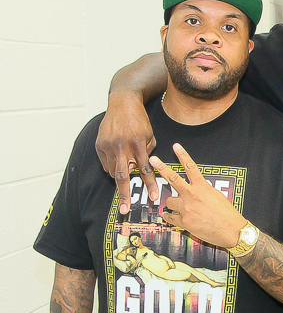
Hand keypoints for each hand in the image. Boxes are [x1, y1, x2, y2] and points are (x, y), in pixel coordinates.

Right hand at [95, 91, 158, 213]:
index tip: (154, 198)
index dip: (150, 185)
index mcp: (137, 144)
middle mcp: (121, 146)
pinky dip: (113, 166)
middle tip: (124, 209)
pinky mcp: (99, 145)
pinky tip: (118, 160)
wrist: (123, 103)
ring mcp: (108, 146)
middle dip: (124, 195)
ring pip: (113, 171)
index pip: (145, 170)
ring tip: (126, 173)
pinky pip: (106, 164)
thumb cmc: (139, 120)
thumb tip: (142, 170)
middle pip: (123, 176)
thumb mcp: (149, 135)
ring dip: (120, 176)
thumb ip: (147, 153)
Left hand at [149, 144, 245, 248]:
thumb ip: (202, 190)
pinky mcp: (183, 222)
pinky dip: (169, 217)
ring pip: (169, 201)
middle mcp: (192, 196)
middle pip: (173, 178)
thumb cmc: (227, 214)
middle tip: (152, 160)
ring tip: (176, 206)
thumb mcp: (216, 195)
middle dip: (161, 168)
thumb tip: (195, 187)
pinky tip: (170, 217)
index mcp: (202, 187)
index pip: (191, 167)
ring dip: (171, 203)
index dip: (182, 155)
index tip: (176, 146)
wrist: (230, 231)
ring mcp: (186, 209)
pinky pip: (169, 217)